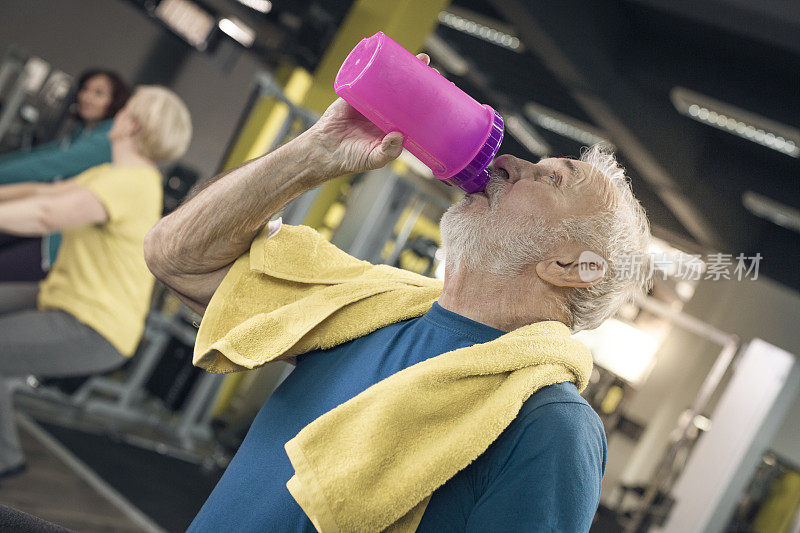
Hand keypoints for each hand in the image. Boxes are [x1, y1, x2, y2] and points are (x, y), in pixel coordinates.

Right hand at [308, 53, 431, 177]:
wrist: (323, 151)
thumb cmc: (351, 158)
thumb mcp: (373, 159)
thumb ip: (387, 152)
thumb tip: (399, 135)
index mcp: (395, 126)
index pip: (418, 111)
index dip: (432, 102)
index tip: (447, 92)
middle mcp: (386, 111)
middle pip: (408, 91)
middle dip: (422, 80)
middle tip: (435, 72)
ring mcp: (372, 100)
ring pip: (391, 80)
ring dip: (405, 68)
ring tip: (421, 59)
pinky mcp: (356, 92)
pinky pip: (368, 75)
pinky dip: (378, 64)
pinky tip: (390, 55)